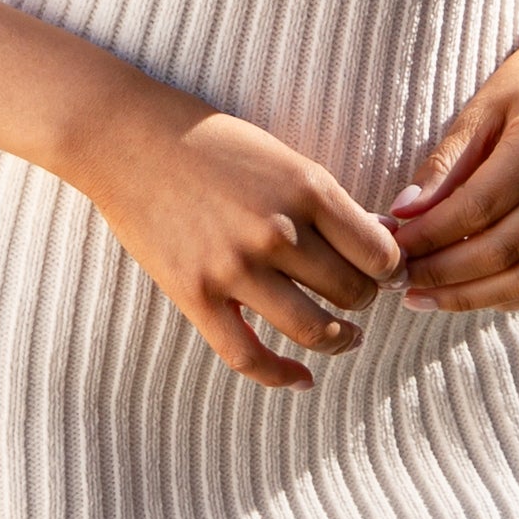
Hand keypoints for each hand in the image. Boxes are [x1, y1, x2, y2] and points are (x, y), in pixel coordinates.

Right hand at [66, 85, 402, 390]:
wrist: (126, 139)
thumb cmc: (208, 141)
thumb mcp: (280, 156)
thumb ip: (325, 202)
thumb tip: (380, 243)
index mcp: (307, 188)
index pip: (379, 252)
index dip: (392, 270)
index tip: (387, 275)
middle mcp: (277, 230)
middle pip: (351, 293)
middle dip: (363, 301)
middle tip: (358, 300)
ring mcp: (235, 268)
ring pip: (313, 329)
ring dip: (339, 340)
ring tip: (344, 337)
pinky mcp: (196, 295)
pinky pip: (249, 356)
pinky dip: (282, 376)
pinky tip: (302, 380)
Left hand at [389, 0, 518, 311]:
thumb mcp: (478, 111)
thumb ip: (443, 165)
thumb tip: (401, 215)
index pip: (478, 208)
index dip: (430, 235)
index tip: (391, 246)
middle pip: (503, 252)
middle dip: (443, 274)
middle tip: (399, 279)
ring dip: (469, 297)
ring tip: (422, 297)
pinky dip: (505, 298)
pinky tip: (466, 294)